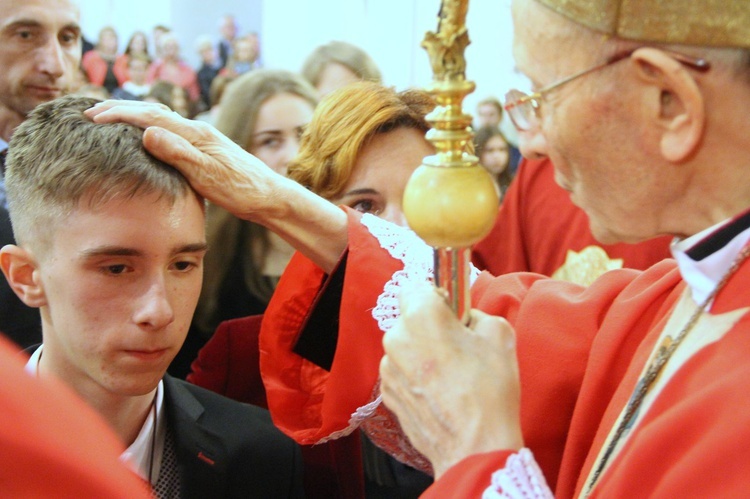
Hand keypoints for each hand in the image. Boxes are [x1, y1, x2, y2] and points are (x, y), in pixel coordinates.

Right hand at [85, 100, 284, 220]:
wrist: (270, 197)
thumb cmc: (242, 190)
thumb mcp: (208, 176)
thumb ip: (178, 154)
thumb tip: (146, 132)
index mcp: (195, 134)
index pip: (149, 117)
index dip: (119, 115)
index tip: (91, 117)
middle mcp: (198, 131)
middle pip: (153, 112)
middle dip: (121, 110)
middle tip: (90, 112)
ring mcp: (203, 139)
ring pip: (162, 119)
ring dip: (135, 116)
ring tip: (111, 118)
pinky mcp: (206, 150)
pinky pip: (172, 131)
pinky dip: (151, 127)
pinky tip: (148, 137)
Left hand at [379, 285, 522, 478]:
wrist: (474, 448)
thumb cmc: (490, 390)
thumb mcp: (499, 334)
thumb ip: (476, 314)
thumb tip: (464, 318)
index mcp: (421, 316)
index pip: (416, 286)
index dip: (437, 296)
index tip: (452, 310)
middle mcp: (396, 338)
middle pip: (410, 319)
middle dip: (431, 327)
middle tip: (458, 346)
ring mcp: (387, 369)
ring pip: (405, 347)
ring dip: (422, 353)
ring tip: (451, 376)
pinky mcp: (386, 395)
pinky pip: (401, 373)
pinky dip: (416, 377)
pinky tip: (440, 394)